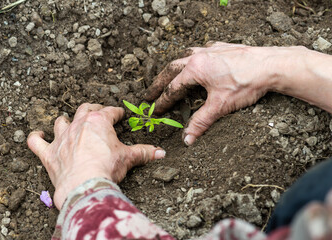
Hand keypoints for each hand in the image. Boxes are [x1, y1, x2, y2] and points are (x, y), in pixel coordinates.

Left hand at [27, 103, 165, 209]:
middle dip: (92, 109)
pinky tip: (38, 135)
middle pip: (84, 109)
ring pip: (61, 121)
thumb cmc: (106, 167)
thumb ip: (145, 152)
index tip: (120, 114)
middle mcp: (78, 125)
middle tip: (98, 112)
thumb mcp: (128, 158)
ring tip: (68, 121)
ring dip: (65, 121)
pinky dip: (35, 138)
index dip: (116, 112)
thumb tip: (162, 153)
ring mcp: (61, 138)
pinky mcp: (48, 153)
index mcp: (98, 122)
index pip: (110, 112)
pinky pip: (36, 142)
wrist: (84, 185)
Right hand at [145, 42, 283, 145]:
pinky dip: (192, 58)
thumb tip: (187, 139)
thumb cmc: (246, 83)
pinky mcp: (221, 47)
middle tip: (150, 93)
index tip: (154, 110)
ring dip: (174, 68)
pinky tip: (196, 61)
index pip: (172, 89)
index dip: (162, 101)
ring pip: (184, 56)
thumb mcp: (220, 106)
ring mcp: (210, 50)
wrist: (271, 66)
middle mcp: (198, 56)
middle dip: (159, 82)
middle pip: (171, 69)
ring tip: (168, 76)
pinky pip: (200, 51)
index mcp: (194, 69)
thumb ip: (200, 122)